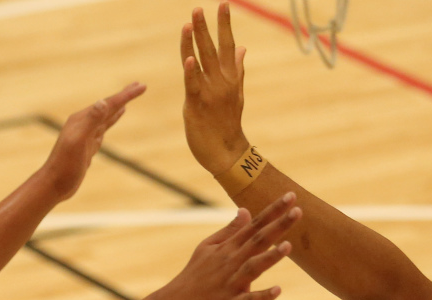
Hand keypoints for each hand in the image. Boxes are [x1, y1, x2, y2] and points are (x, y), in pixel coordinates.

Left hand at [41, 82, 146, 201]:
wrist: (53, 185)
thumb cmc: (65, 166)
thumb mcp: (78, 142)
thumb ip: (90, 122)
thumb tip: (103, 102)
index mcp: (82, 120)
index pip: (108, 104)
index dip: (126, 95)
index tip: (142, 86)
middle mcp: (83, 123)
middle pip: (107, 106)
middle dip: (123, 96)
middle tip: (139, 85)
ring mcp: (85, 134)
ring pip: (105, 117)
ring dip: (117, 107)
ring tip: (127, 100)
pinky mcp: (88, 145)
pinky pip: (102, 128)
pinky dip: (110, 121)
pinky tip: (114, 118)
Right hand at [145, 193, 298, 299]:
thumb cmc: (194, 277)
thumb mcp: (207, 248)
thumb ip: (230, 231)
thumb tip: (246, 210)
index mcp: (228, 248)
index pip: (254, 225)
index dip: (273, 211)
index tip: (291, 196)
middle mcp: (231, 262)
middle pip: (258, 241)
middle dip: (278, 226)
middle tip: (299, 211)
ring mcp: (231, 284)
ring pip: (253, 267)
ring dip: (270, 257)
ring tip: (288, 246)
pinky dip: (263, 296)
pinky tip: (278, 290)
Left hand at [182, 3, 250, 174]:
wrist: (227, 153)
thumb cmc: (228, 123)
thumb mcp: (236, 93)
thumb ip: (237, 69)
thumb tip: (242, 48)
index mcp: (231, 78)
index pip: (228, 45)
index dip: (225, 25)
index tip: (223, 5)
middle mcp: (222, 82)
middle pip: (213, 49)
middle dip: (207, 27)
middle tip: (199, 8)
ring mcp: (211, 93)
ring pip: (202, 61)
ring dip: (195, 41)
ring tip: (189, 22)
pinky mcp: (198, 105)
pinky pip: (193, 85)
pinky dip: (191, 71)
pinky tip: (188, 58)